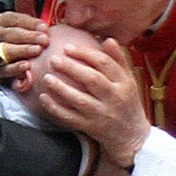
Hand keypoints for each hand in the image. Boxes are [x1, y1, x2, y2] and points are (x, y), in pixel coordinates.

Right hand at [0, 0, 48, 84]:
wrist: (10, 67)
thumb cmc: (19, 42)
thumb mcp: (23, 23)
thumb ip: (25, 6)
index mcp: (0, 21)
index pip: (13, 18)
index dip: (30, 22)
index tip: (45, 26)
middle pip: (10, 34)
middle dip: (29, 36)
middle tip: (45, 39)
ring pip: (5, 50)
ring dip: (22, 50)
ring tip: (37, 51)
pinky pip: (3, 69)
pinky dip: (15, 68)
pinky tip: (27, 66)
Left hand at [39, 39, 149, 168]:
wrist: (132, 136)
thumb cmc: (128, 103)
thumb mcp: (129, 81)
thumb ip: (119, 60)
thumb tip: (107, 39)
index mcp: (124, 83)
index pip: (104, 63)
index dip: (85, 53)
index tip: (67, 47)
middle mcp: (114, 98)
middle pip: (91, 79)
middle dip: (71, 68)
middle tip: (54, 59)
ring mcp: (102, 114)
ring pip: (79, 100)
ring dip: (61, 88)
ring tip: (46, 77)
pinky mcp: (91, 127)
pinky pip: (70, 118)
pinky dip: (55, 108)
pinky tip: (44, 98)